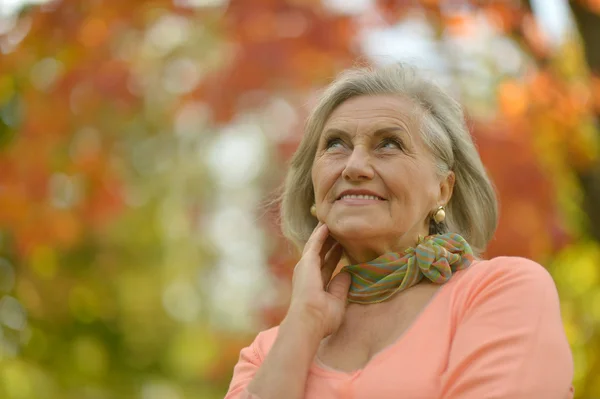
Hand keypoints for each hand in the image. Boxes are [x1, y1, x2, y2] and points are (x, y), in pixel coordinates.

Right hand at [287, 223, 350, 337]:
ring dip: (323, 234)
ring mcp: (306, 267)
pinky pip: (314, 244)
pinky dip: (320, 234)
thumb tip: (348, 273)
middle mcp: (309, 274)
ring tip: (331, 222)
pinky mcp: (306, 262)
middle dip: (329, 242)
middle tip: (337, 230)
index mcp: (316, 285)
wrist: (309, 320)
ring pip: (316, 245)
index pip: (327, 266)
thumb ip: (341, 286)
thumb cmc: (323, 318)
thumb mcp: (337, 301)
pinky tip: (326, 224)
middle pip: (321, 253)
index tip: (342, 247)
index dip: (335, 256)